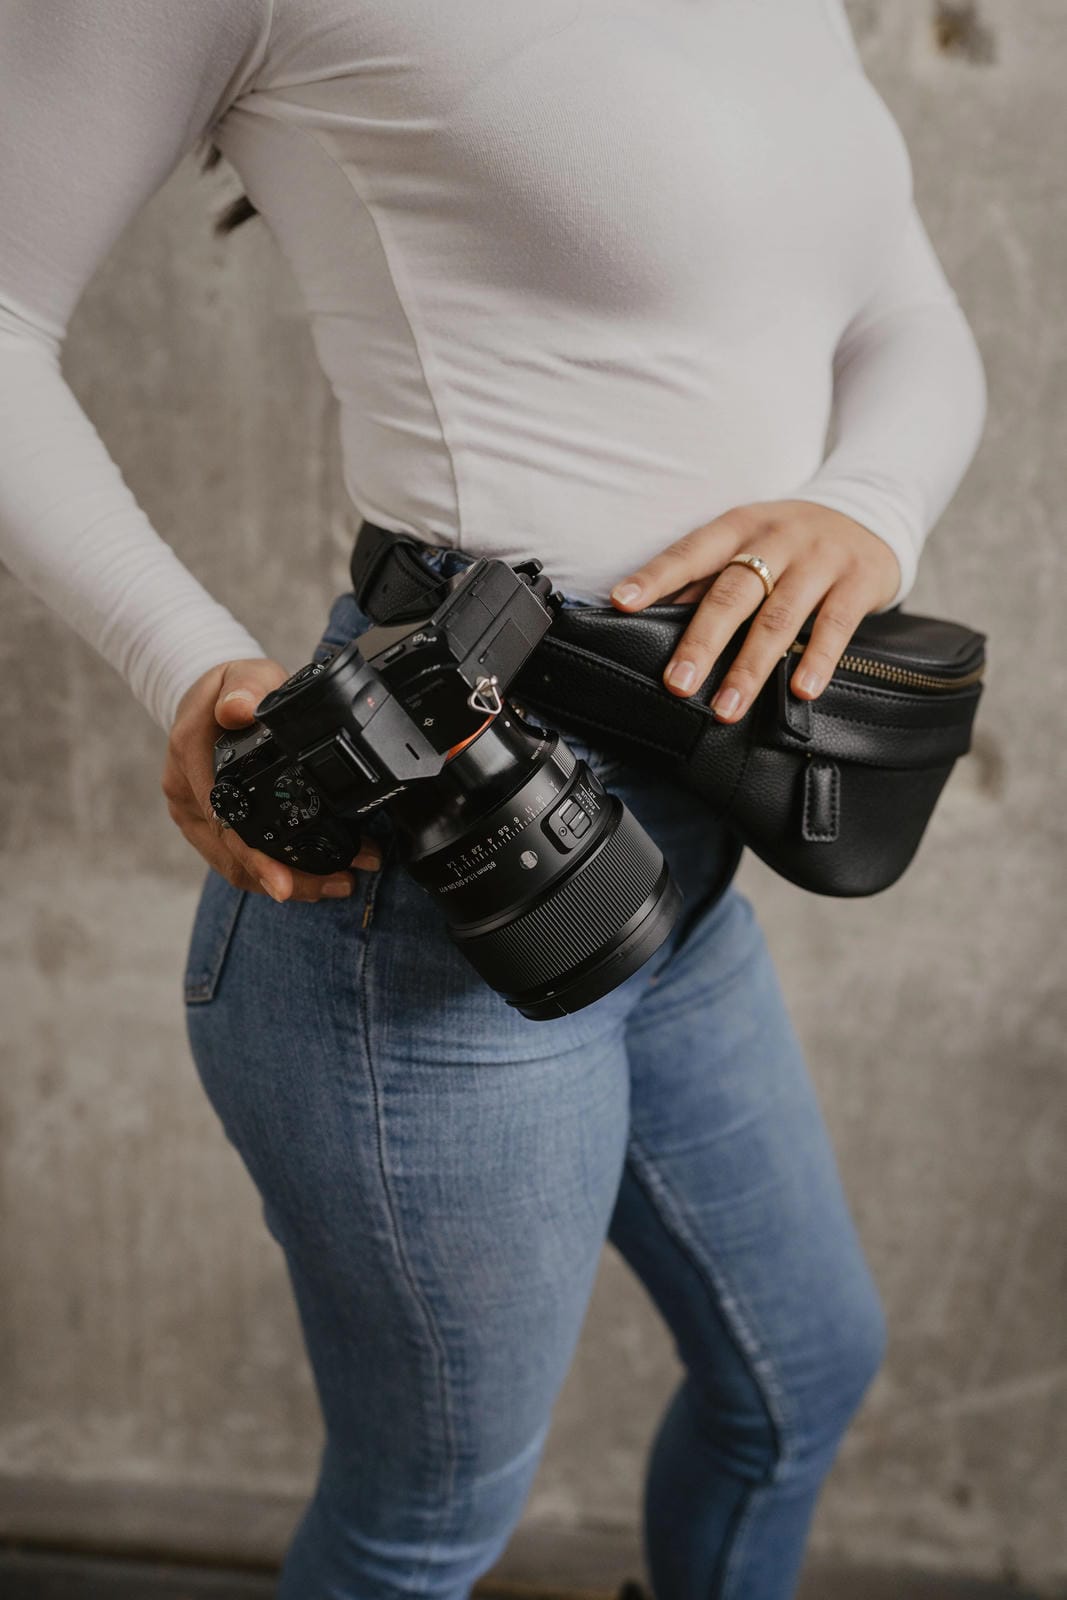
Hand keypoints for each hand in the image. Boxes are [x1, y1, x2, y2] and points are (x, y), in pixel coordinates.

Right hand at [162, 657, 381, 901]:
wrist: (209, 692)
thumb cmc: (232, 685)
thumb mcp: (243, 673)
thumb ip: (245, 687)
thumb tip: (238, 709)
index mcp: (191, 758)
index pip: (225, 821)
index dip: (256, 858)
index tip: (286, 884)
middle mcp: (185, 791)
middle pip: (232, 855)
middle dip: (287, 878)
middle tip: (340, 885)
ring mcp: (192, 811)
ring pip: (233, 865)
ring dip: (285, 881)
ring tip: (336, 884)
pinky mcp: (204, 822)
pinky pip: (233, 858)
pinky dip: (269, 871)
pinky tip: (309, 878)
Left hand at [609, 500, 900, 719]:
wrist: (870, 514)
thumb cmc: (790, 541)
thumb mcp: (748, 543)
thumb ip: (708, 578)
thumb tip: (652, 615)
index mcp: (739, 526)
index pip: (691, 552)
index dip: (656, 577)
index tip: (623, 603)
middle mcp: (777, 538)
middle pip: (732, 593)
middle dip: (702, 641)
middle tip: (677, 684)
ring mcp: (820, 558)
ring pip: (779, 617)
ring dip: (751, 667)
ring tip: (727, 707)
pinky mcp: (858, 580)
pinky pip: (835, 624)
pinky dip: (817, 659)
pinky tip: (800, 690)